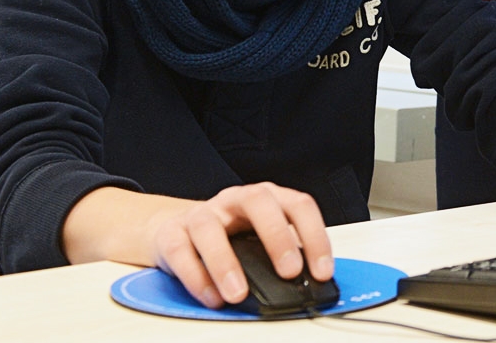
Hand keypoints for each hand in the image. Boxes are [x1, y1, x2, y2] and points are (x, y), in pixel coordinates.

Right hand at [63, 182, 331, 308]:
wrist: (175, 229)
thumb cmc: (229, 237)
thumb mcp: (260, 240)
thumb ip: (281, 257)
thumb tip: (310, 285)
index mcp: (266, 199)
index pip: (298, 205)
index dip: (315, 236)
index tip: (322, 272)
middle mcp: (235, 200)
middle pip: (258, 201)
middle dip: (277, 236)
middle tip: (289, 272)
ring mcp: (202, 213)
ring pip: (210, 227)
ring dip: (226, 262)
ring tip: (238, 295)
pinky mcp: (172, 233)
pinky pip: (181, 251)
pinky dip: (196, 277)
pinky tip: (211, 297)